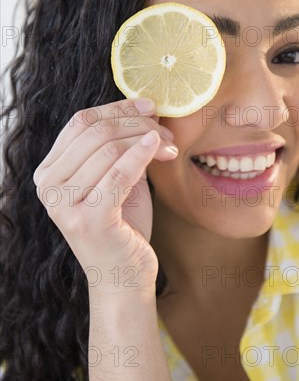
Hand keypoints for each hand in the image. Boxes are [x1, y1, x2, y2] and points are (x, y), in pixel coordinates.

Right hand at [33, 98, 176, 295]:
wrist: (123, 275)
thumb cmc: (122, 224)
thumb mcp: (114, 177)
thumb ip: (118, 146)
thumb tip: (144, 109)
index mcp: (49, 171)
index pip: (80, 122)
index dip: (118, 107)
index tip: (150, 105)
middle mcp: (47, 186)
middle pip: (96, 132)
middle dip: (137, 123)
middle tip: (166, 129)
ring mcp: (63, 205)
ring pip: (109, 148)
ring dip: (147, 139)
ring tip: (170, 145)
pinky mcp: (88, 220)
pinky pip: (119, 174)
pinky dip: (141, 155)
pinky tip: (159, 147)